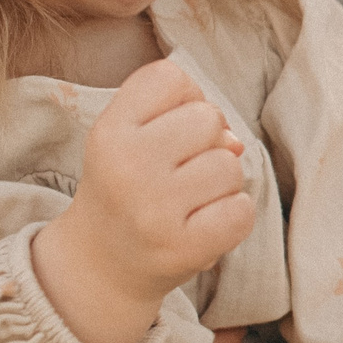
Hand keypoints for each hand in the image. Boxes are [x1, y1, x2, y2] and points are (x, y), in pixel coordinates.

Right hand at [33, 58, 254, 342]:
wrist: (100, 265)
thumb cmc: (128, 189)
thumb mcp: (130, 139)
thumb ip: (181, 117)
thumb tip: (235, 141)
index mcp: (109, 132)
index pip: (170, 77)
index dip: (185, 98)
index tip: (168, 129)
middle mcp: (126, 167)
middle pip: (208, 117)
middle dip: (208, 142)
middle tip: (180, 172)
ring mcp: (153, 210)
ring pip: (230, 164)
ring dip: (222, 182)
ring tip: (189, 201)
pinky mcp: (181, 248)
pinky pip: (242, 210)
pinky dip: (234, 215)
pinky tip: (204, 224)